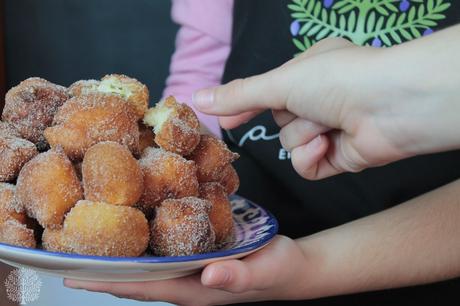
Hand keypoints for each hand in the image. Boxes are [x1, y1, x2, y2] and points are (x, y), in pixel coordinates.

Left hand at [64, 236, 313, 304]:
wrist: (290, 266)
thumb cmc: (277, 270)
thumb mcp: (263, 271)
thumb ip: (237, 275)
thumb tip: (210, 273)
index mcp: (193, 289)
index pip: (141, 287)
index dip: (106, 282)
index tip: (70, 276)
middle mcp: (184, 281)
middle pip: (133, 278)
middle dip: (100, 269)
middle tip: (67, 251)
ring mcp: (188, 269)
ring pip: (144, 263)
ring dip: (116, 253)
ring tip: (87, 235)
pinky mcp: (195, 254)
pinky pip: (160, 249)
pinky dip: (141, 239)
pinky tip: (132, 222)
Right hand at [193, 27, 459, 179]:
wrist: (390, 105)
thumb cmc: (338, 80)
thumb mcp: (279, 83)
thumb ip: (238, 96)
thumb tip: (196, 99)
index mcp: (309, 73)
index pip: (267, 93)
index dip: (245, 106)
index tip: (224, 120)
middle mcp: (320, 100)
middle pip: (278, 121)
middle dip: (290, 117)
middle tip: (308, 105)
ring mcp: (330, 129)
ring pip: (292, 144)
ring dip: (305, 135)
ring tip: (329, 123)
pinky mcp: (339, 157)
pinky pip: (307, 166)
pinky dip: (314, 157)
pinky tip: (329, 144)